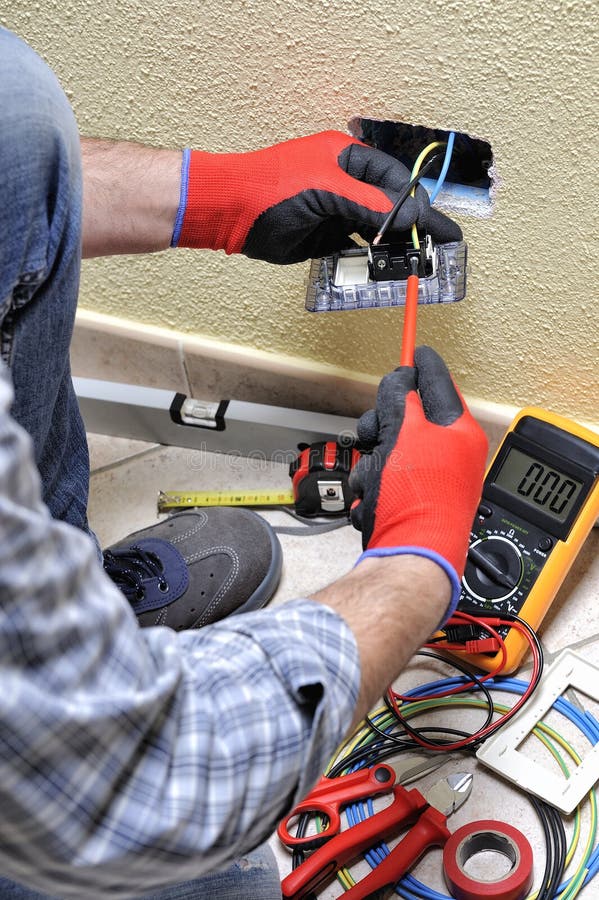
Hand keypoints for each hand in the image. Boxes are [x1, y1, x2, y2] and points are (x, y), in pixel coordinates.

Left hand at [172, 131, 461, 262]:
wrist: (231, 213)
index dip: (418, 205)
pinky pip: (356, 248)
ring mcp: (336, 211)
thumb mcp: (327, 191)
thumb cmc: (272, 188)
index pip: (395, 181)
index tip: (439, 228)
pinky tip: (386, 268)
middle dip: (412, 227)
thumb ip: (371, 206)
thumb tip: (410, 217)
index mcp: (348, 159)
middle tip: (437, 248)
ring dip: (393, 246)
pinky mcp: (324, 237)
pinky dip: (370, 259)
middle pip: (390, 206)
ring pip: (376, 229)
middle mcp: (346, 184)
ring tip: (417, 262)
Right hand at [350, 346, 487, 612]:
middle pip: (408, 418)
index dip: (421, 366)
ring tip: (373, 482)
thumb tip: (401, 379)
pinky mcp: (412, 503)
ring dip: (371, 464)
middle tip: (372, 433)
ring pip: (388, 452)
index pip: (440, 384)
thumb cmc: (417, 498)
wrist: (409, 556)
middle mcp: (450, 455)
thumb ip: (400, 399)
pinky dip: (373, 489)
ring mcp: (431, 481)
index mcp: (459, 432)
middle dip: (381, 427)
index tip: (414, 351)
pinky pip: (384, 481)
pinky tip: (374, 503)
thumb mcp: (404, 432)